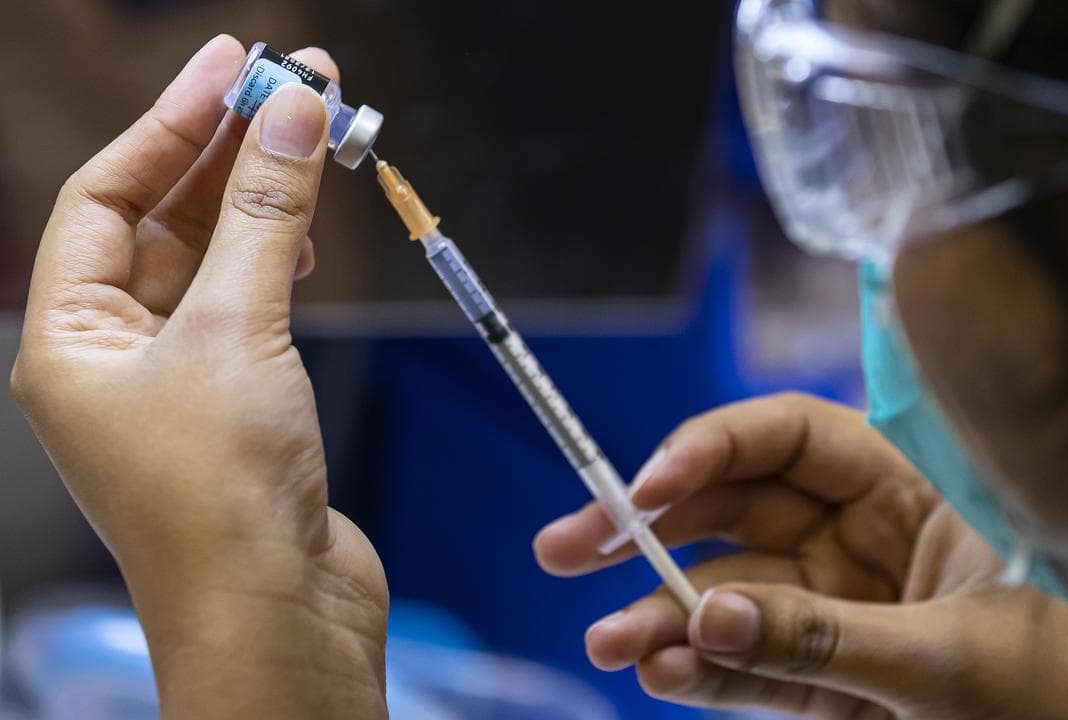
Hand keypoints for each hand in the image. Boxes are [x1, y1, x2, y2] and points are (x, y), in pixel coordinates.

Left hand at [11, 37, 387, 718]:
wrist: (280, 618)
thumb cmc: (222, 503)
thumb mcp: (238, 330)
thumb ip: (265, 214)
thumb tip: (293, 115)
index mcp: (69, 342)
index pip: (105, 198)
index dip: (170, 123)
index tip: (234, 67)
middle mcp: (114, 359)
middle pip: (163, 222)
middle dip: (228, 153)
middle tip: (296, 88)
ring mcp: (180, 384)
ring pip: (214, 263)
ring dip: (264, 203)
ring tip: (315, 142)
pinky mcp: (242, 406)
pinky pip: (253, 307)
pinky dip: (282, 262)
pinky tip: (310, 234)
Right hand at [535, 393, 1067, 718]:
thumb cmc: (1067, 693)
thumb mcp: (949, 660)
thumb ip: (824, 640)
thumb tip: (706, 615)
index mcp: (911, 492)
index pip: (792, 439)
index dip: (711, 448)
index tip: (642, 486)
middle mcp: (866, 539)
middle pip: (737, 509)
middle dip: (650, 528)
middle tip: (566, 546)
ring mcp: (842, 608)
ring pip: (732, 592)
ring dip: (663, 613)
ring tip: (606, 641)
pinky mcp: (831, 676)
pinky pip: (753, 662)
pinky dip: (704, 670)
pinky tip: (655, 671)